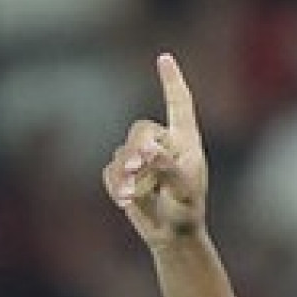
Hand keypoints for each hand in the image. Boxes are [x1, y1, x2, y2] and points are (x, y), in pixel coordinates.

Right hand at [104, 52, 207, 247]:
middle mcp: (162, 143)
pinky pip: (110, 172)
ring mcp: (140, 158)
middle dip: (139, 151)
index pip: (179, 104)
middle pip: (141, 131)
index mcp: (184, 141)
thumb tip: (145, 150)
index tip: (165, 58)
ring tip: (147, 195)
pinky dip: (118, 187)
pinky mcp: (123, 174)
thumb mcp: (184, 190)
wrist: (173, 238)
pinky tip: (130, 200)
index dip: (172, 81)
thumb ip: (166, 167)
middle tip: (141, 172)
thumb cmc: (186, 212)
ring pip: (123, 153)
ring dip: (131, 177)